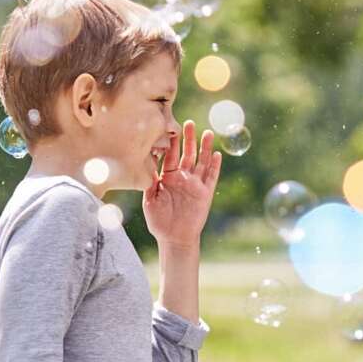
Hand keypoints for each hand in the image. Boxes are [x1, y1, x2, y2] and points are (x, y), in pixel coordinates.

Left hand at [144, 121, 221, 250]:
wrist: (174, 238)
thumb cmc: (159, 220)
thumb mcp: (150, 200)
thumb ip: (150, 182)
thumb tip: (145, 165)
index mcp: (168, 177)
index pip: (171, 155)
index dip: (172, 143)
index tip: (171, 128)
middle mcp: (183, 178)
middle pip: (187, 154)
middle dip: (188, 139)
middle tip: (189, 123)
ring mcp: (195, 184)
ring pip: (201, 162)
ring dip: (205, 148)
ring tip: (208, 133)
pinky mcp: (205, 193)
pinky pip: (211, 177)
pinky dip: (214, 166)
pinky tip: (216, 154)